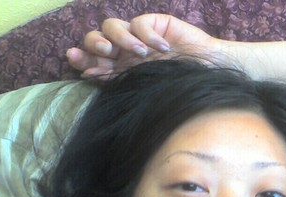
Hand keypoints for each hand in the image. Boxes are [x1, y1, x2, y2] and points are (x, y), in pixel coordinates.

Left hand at [67, 14, 220, 77]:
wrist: (207, 73)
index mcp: (119, 67)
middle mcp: (125, 50)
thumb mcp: (143, 84)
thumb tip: (86, 73)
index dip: (82, 58)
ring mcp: (139, 35)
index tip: (78, 63)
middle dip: (94, 43)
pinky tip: (163, 48)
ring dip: (120, 38)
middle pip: (95, 37)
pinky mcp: (154, 24)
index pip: (93, 58)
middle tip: (106, 52)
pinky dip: (147, 36)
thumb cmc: (177, 84)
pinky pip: (139, 23)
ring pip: (111, 25)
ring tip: (139, 53)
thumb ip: (117, 78)